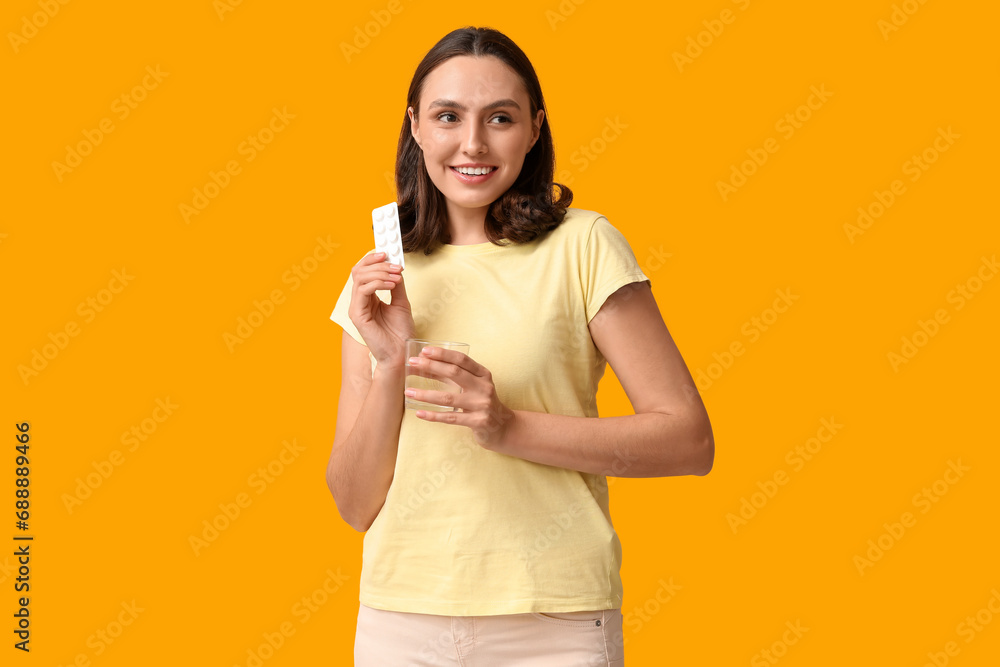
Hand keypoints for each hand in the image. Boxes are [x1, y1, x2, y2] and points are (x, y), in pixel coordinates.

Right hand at [347, 251, 415, 367]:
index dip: (373, 259)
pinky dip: (378, 283)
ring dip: (380, 272)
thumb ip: (396, 285)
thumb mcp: (401, 302)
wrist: (402, 352)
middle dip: (378, 263)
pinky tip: (391, 285)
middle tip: (395, 264)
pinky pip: (362, 290)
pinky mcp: (357, 315)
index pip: (363, 270)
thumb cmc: (401, 332)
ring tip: (396, 276)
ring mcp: (356, 307)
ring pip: (360, 277)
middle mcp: (359, 301)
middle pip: (358, 270)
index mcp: (368, 297)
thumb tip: (396, 268)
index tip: (388, 252)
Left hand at [404, 345, 515, 449]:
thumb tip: (426, 365)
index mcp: (483, 374)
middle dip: (431, 367)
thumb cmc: (482, 402)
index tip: (424, 351)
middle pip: (454, 373)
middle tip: (412, 364)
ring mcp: (481, 405)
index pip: (462, 360)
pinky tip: (419, 413)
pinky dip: (433, 416)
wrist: (502, 427)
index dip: (443, 354)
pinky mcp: (477, 422)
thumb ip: (454, 376)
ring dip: (426, 394)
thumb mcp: (474, 386)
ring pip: (449, 398)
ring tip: (408, 392)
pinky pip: (450, 418)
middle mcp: (484, 387)